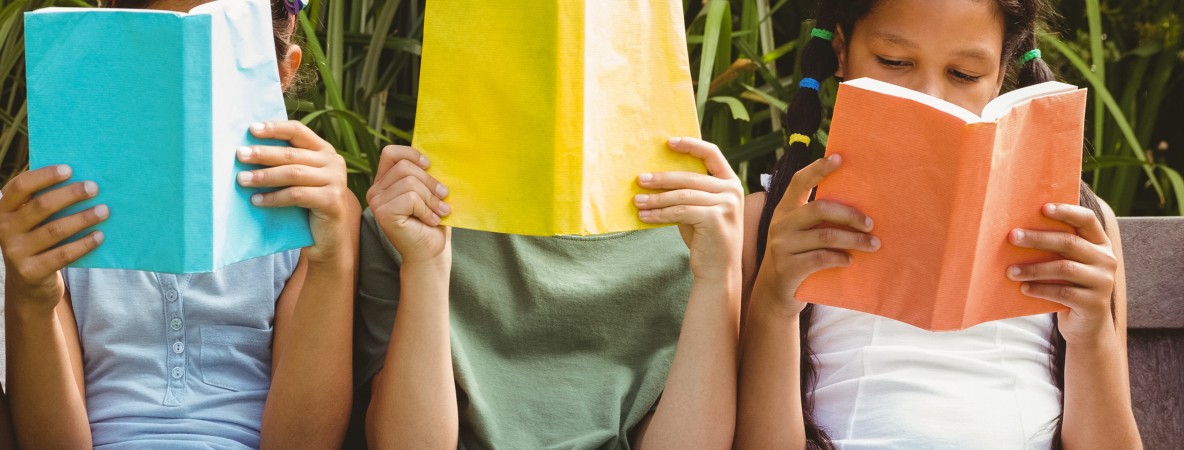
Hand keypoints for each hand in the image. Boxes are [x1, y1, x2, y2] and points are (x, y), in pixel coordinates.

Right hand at [0, 165, 106, 308]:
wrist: (28, 285)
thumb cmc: (37, 241)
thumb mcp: (32, 222)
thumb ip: (44, 203)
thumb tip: (82, 179)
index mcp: (2, 210)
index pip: (20, 186)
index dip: (44, 176)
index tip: (69, 169)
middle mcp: (3, 229)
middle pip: (40, 206)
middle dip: (70, 195)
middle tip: (95, 188)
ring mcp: (15, 252)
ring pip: (55, 230)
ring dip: (83, 218)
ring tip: (104, 210)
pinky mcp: (31, 272)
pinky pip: (63, 254)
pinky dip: (84, 244)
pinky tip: (100, 235)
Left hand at [237, 121, 360, 264]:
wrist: (328, 239)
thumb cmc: (307, 207)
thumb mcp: (298, 180)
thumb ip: (285, 164)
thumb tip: (248, 152)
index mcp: (324, 151)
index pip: (298, 131)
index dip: (275, 128)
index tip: (252, 130)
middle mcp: (334, 162)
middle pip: (292, 154)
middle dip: (263, 154)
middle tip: (239, 155)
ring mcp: (336, 180)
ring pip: (293, 173)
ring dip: (264, 176)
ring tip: (242, 179)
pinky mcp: (332, 200)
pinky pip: (296, 195)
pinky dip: (274, 197)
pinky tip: (256, 200)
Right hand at [366, 145, 450, 265]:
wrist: (431, 252)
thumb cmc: (432, 221)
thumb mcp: (429, 191)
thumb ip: (425, 173)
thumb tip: (436, 155)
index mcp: (384, 182)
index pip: (390, 153)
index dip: (411, 154)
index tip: (429, 165)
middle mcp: (375, 191)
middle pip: (405, 166)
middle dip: (430, 182)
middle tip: (444, 198)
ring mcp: (376, 202)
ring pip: (409, 182)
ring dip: (431, 199)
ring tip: (439, 212)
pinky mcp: (383, 214)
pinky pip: (410, 198)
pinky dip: (426, 209)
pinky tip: (430, 221)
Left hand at [634, 137, 743, 281]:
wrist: (719, 271)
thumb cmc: (706, 239)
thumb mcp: (700, 209)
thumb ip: (689, 192)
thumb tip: (656, 177)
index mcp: (730, 182)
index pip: (712, 153)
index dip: (690, 145)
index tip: (668, 143)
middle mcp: (732, 190)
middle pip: (690, 177)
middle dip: (661, 179)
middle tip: (640, 180)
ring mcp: (726, 204)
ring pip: (682, 195)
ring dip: (656, 198)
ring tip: (637, 200)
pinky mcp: (715, 218)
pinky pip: (680, 211)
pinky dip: (659, 213)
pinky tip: (645, 216)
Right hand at [755, 154, 879, 313]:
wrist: (775, 292)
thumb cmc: (798, 256)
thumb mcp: (801, 233)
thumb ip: (818, 220)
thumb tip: (861, 206)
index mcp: (785, 210)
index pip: (799, 182)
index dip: (818, 168)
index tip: (839, 157)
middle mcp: (780, 224)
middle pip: (819, 209)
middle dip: (850, 215)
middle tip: (871, 224)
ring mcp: (781, 246)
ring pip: (825, 236)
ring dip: (854, 240)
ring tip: (873, 245)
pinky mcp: (787, 268)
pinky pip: (820, 258)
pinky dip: (839, 258)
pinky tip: (850, 261)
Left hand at [1007, 203, 1117, 344]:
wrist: (1086, 326)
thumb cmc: (1069, 287)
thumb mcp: (1066, 265)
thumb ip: (1055, 249)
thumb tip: (1016, 232)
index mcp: (1100, 244)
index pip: (1087, 220)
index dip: (1066, 211)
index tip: (1042, 208)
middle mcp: (1106, 260)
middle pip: (1069, 243)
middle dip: (1038, 238)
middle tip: (1012, 237)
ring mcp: (1103, 282)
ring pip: (1064, 268)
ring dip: (1034, 268)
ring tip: (1010, 271)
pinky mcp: (1094, 303)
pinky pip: (1063, 292)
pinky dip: (1040, 289)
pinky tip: (1023, 288)